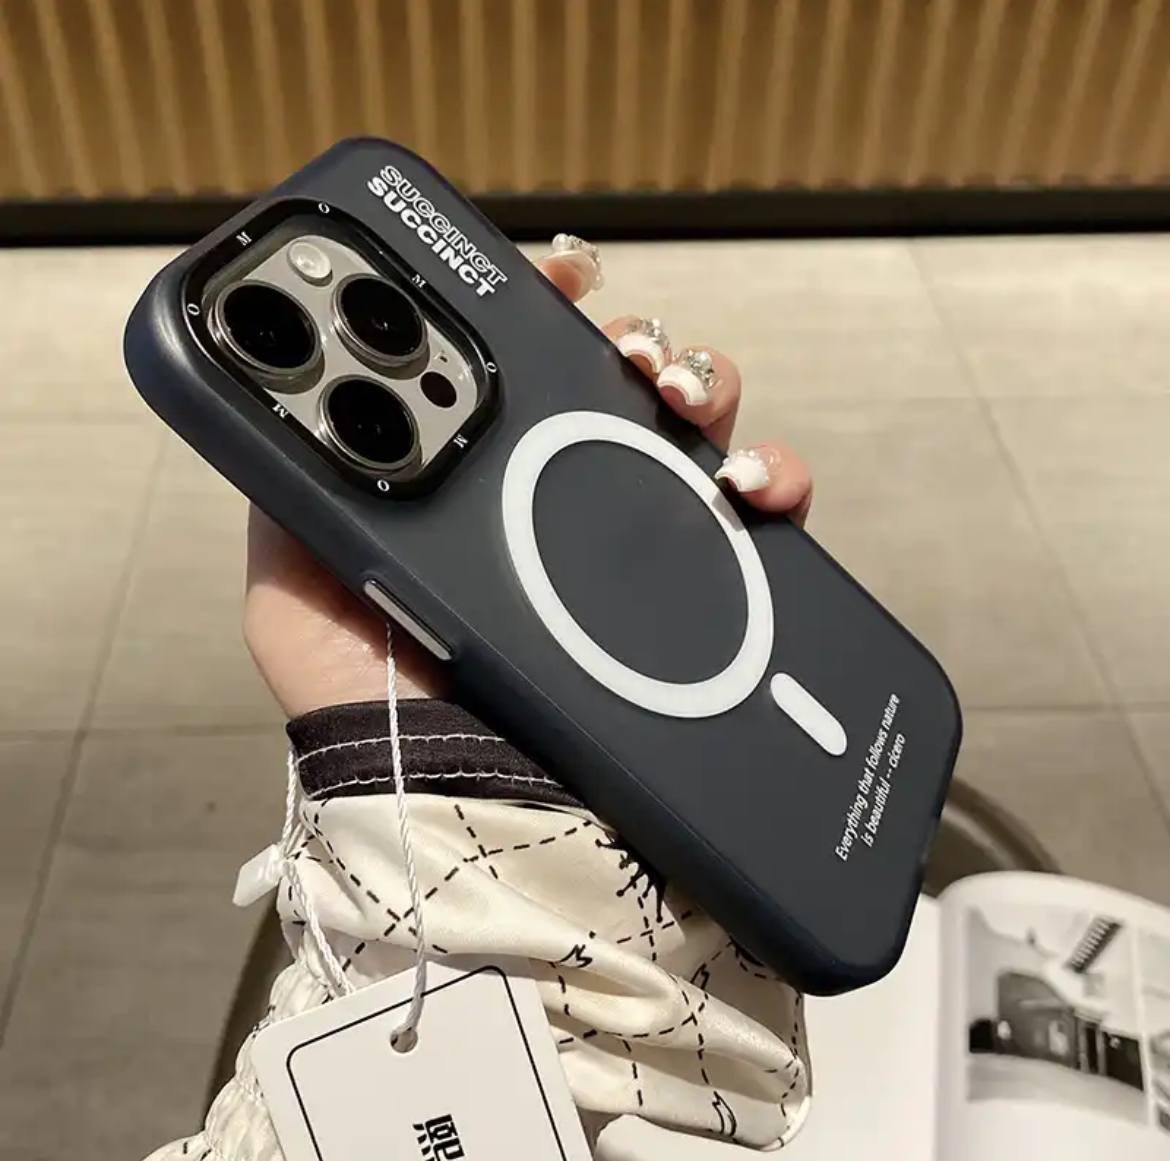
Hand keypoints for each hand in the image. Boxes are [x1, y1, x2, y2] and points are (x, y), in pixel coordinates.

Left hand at [244, 241, 812, 716]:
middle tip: (623, 347)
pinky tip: (747, 484)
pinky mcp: (701, 602)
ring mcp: (638, 555)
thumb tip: (275, 408)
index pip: (514, 375)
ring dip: (703, 386)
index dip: (538, 308)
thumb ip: (291, 502)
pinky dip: (772, 477)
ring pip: (694, 429)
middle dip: (629, 339)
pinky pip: (759, 517)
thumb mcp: (298, 601)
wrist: (480, 824)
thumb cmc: (384, 724)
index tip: (558, 272)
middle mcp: (561, 514)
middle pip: (614, 385)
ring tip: (683, 403)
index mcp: (477, 496)